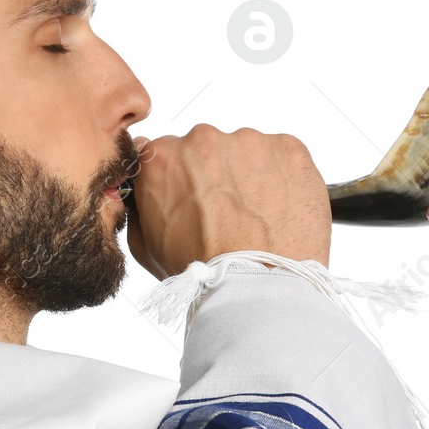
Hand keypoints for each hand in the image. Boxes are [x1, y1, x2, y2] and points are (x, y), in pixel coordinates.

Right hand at [125, 124, 333, 279]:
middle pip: (206, 148)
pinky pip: (282, 156)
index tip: (190, 195)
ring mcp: (248, 141)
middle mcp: (202, 140)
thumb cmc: (205, 274)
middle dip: (214, 174)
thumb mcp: (146, 246)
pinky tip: (277, 209)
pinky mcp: (288, 148)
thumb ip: (140, 207)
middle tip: (225, 213)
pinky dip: (282, 177)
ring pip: (246, 151)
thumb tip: (144, 194)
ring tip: (256, 216)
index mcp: (162, 158)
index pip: (164, 153)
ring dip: (249, 175)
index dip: (178, 177)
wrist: (258, 288)